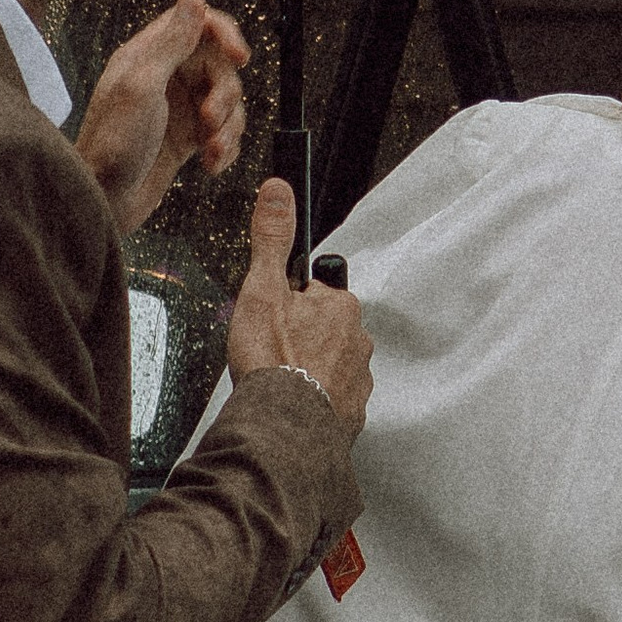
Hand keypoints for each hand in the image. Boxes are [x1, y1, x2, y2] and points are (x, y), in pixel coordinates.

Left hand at [75, 0, 247, 233]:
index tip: (241, 57)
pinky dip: (226, 147)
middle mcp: (165, 76)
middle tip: (209, 119)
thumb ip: (171, 42)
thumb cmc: (113, 145)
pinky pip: (225, 131)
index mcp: (149, 55)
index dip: (224, 33)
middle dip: (226, 94)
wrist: (103, 202)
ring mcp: (179, 107)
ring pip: (228, 100)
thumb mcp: (141, 87)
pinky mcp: (188, 137)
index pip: (198, 23)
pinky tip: (212, 166)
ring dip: (229, 127)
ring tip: (210, 150)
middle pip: (221, 65)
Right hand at [226, 180, 371, 440]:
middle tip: (271, 351)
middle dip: (301, 337)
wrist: (281, 430)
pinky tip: (291, 405)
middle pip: (325, 330)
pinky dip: (314, 401)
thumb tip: (278, 192)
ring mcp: (357, 381)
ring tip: (279, 381)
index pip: (316, 293)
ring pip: (330, 365)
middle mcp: (358, 342)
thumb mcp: (262, 289)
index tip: (275, 317)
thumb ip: (272, 239)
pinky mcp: (351, 416)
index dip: (290, 302)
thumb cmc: (273, 362)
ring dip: (308, 370)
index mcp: (340, 307)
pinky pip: (332, 400)